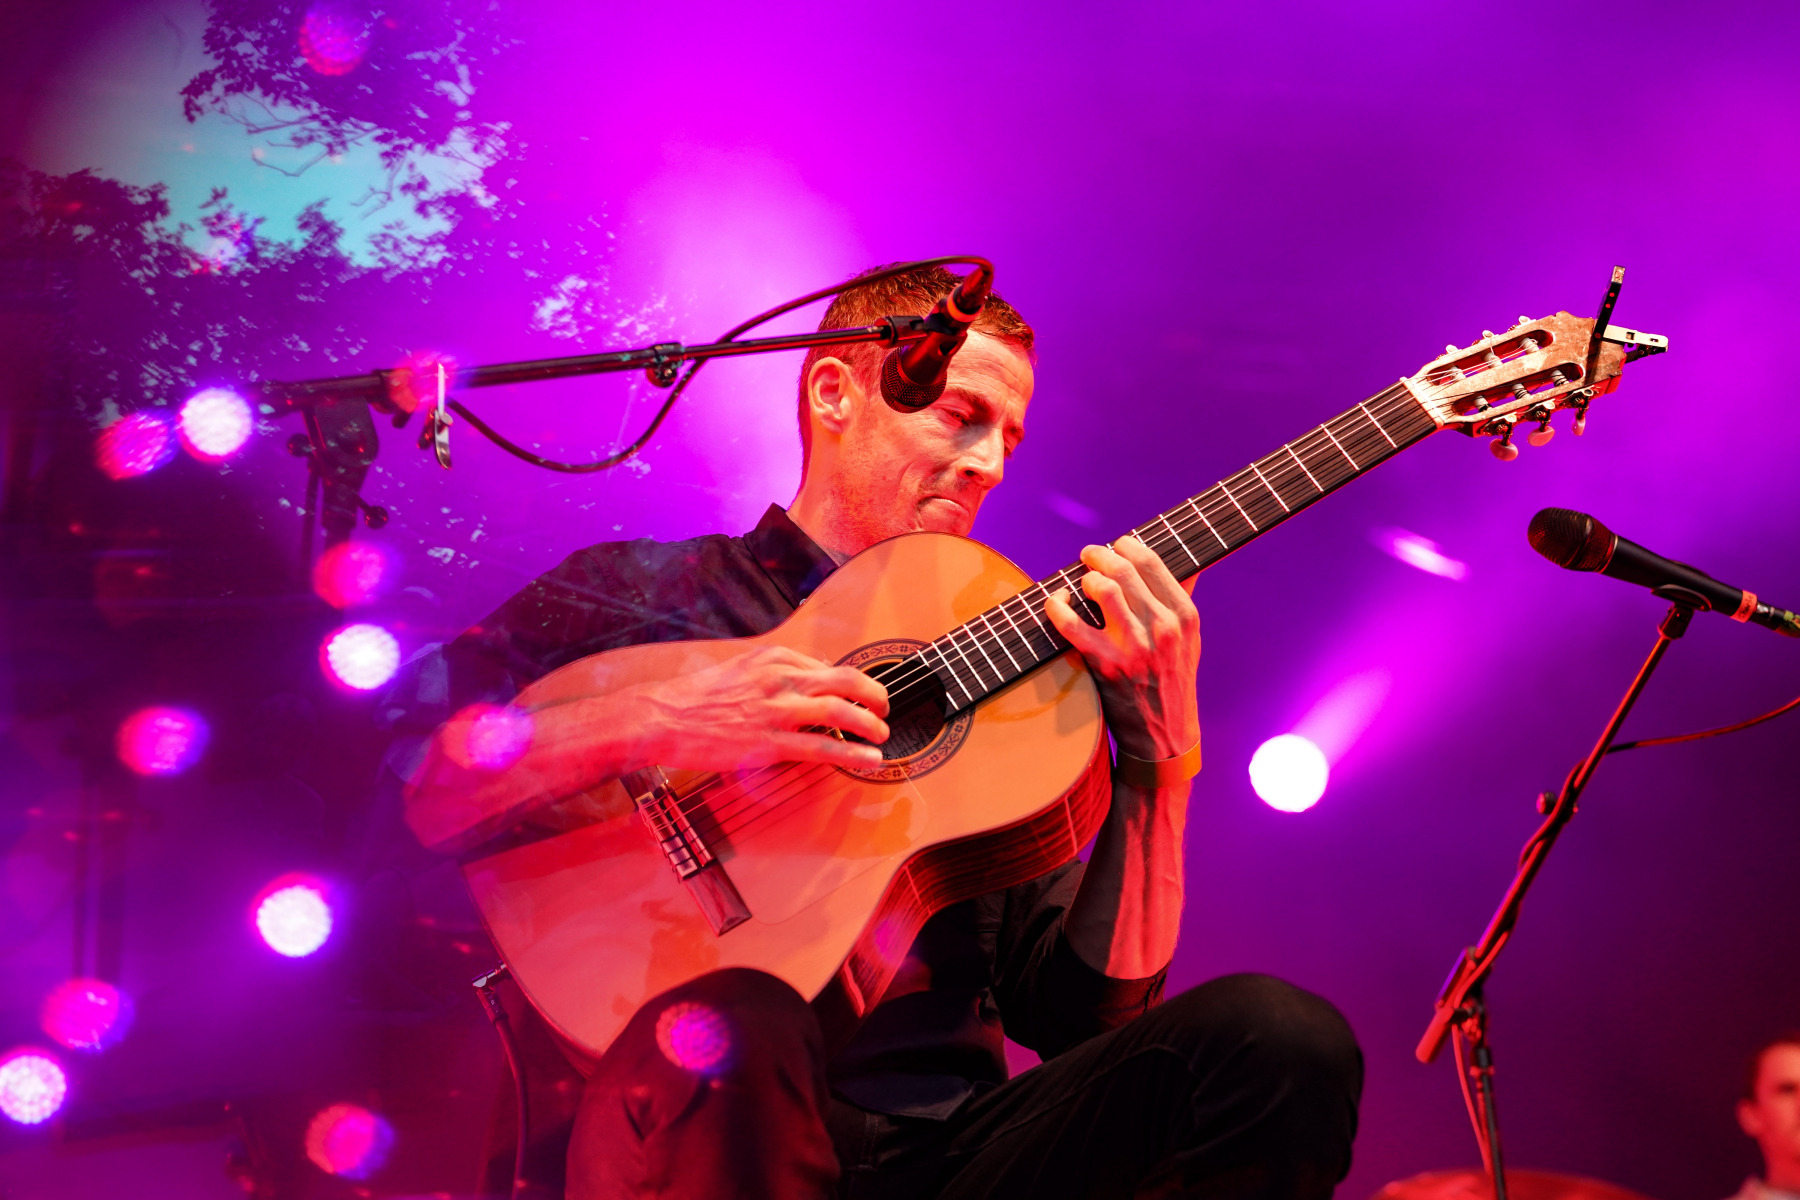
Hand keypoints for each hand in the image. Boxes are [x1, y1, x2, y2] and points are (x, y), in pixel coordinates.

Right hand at [636, 644, 888, 771]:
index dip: (852, 683)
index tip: (862, 694)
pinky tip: (869, 760)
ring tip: (882, 735)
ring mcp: (775, 711)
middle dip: (874, 694)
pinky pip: (822, 748)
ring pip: (840, 711)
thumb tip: (809, 681)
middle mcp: (780, 679)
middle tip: (885, 708)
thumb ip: (775, 673)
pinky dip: (852, 754)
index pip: (827, 666)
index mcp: (774, 658)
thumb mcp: (741, 668)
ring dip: (870, 724)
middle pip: (846, 680)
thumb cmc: (696, 697)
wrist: (661, 717)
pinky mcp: (768, 743)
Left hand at [1044, 535, 1199, 762]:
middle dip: (1100, 555)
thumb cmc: (1173, 681)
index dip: (1128, 546)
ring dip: (1085, 577)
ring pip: (1103, 589)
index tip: (1116, 544)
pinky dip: (1058, 607)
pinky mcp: (1108, 665)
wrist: (1165, 735)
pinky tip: (1055, 603)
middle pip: (1124, 570)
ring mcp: (1135, 647)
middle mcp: (1163, 628)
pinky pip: (1073, 624)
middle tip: (1088, 555)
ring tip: (1080, 580)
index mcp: (1184, 616)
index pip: (1152, 563)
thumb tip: (1188, 563)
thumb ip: (1182, 601)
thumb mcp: (1190, 641)